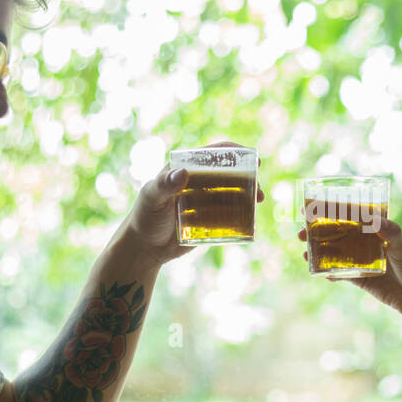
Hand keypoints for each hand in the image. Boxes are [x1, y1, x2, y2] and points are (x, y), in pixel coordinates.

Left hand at [120, 141, 263, 268]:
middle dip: (248, 179)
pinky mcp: (209, 220)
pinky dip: (242, 217)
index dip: (236, 153)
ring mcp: (205, 201)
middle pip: (230, 174)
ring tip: (257, 204)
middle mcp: (199, 182)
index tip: (254, 160)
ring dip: (248, 197)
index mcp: (186, 168)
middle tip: (258, 192)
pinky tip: (251, 223)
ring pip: (233, 194)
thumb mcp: (151, 197)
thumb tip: (182, 172)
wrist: (144, 248)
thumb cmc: (144, 217)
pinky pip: (229, 216)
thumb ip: (164, 184)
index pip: (215, 154)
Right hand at [297, 217, 401, 320]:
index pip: (350, 216)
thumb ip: (391, 233)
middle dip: (317, 232)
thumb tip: (375, 219)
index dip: (330, 211)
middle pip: (337, 234)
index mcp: (376, 229)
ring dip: (319, 252)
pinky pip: (341, 275)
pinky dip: (329, 273)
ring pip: (335, 253)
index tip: (311, 208)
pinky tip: (319, 273)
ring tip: (304, 253)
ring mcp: (362, 261)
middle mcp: (367, 243)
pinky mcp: (361, 280)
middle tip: (301, 233)